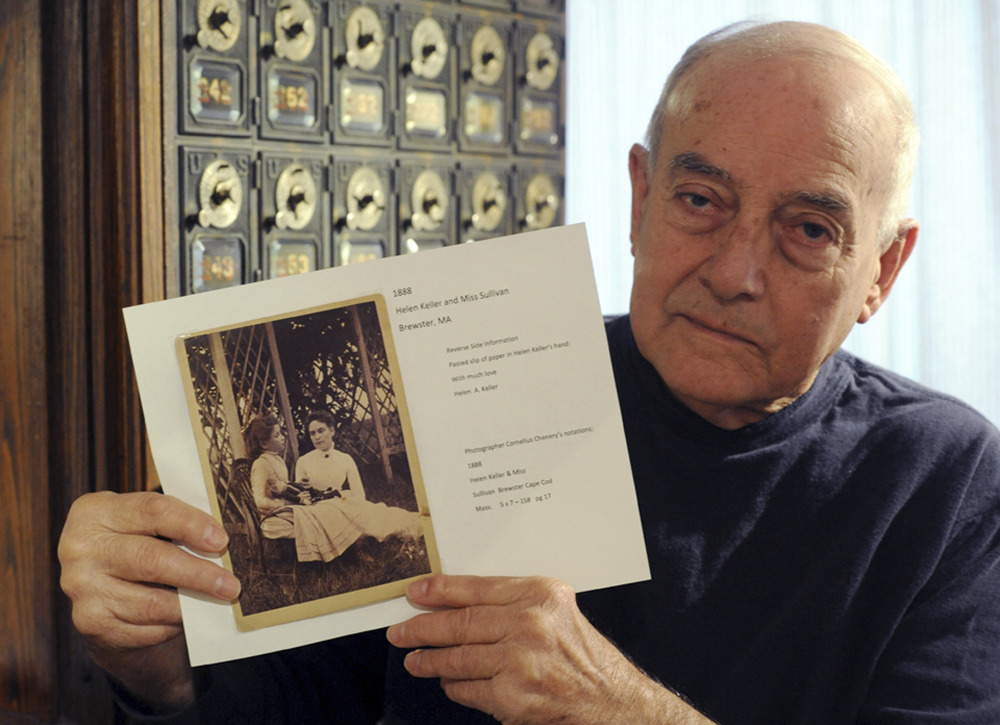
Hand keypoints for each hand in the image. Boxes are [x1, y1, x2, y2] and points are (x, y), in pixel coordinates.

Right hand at [58, 491, 240, 711]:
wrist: (100, 589)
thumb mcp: (145, 523)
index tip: (221, 540)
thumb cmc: (136, 543)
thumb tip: (222, 544)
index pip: (152, 510)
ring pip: (151, 601)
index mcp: (95, 511)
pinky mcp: (90, 623)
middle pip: (151, 559)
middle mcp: (80, 548)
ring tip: (219, 600)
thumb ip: (175, 524)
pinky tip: (186, 616)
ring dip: (192, 604)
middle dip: (198, 573)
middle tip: (230, 584)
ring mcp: (81, 588)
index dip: (191, 524)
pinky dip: (172, 623)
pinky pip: (145, 627)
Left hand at [386, 575, 714, 724]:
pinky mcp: (512, 698)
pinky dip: (454, 686)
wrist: (614, 703)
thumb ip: (514, 603)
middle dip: (421, 627)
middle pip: (459, 623)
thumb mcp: (556, 613)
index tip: (415, 592)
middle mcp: (530, 624)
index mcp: (541, 594)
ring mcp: (519, 662)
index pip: (475, 587)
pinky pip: (467, 689)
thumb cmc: (584, 658)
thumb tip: (456, 602)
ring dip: (429, 661)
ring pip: (457, 658)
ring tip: (414, 660)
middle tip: (399, 630)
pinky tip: (450, 682)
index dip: (438, 590)